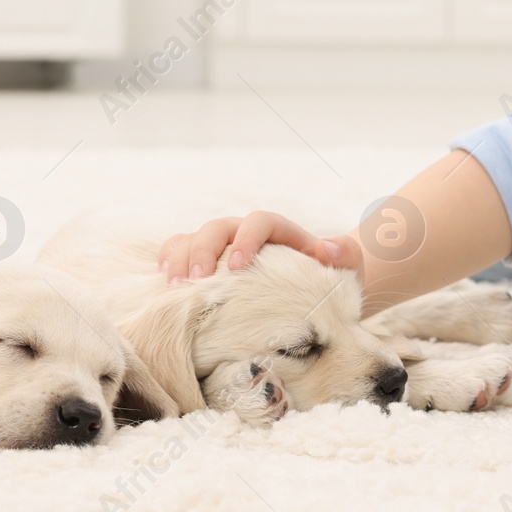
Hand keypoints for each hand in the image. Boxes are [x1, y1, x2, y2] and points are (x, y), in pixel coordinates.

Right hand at [157, 210, 363, 287]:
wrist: (315, 288)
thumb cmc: (329, 278)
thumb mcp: (346, 267)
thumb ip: (345, 255)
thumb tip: (327, 247)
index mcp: (278, 231)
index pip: (259, 222)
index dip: (246, 239)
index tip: (237, 267)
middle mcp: (244, 234)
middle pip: (217, 228)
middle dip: (202, 251)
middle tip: (194, 281)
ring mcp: (222, 247)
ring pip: (192, 238)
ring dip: (180, 260)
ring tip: (174, 289)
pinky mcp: (206, 264)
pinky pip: (178, 252)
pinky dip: (169, 262)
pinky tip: (164, 285)